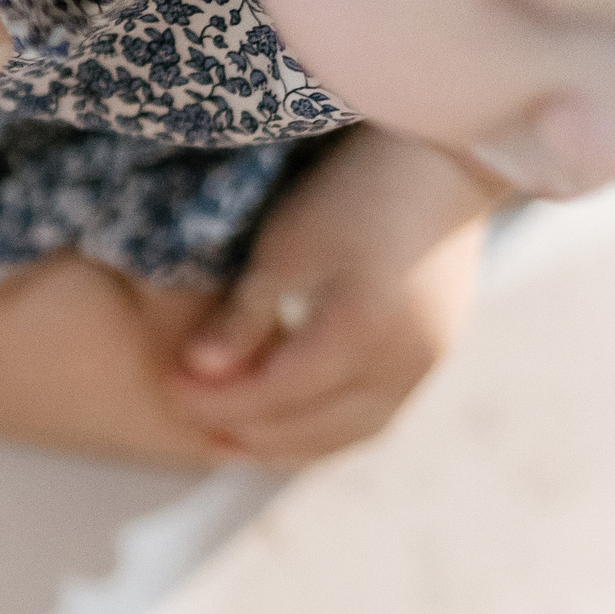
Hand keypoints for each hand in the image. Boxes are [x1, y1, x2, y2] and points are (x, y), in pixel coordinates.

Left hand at [167, 128, 500, 463]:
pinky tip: (282, 428)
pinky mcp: (428, 367)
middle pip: (303, 430)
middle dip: (239, 430)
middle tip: (189, 416)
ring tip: (227, 442)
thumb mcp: (287, 246)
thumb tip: (197, 372)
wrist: (446, 166)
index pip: (269, 395)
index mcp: (358, 334)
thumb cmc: (355, 192)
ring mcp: (420, 374)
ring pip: (338, 439)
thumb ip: (244, 318)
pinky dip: (318, 435)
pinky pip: (366, 424)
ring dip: (279, 447)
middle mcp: (397, 369)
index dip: (212, 400)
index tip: (168, 388)